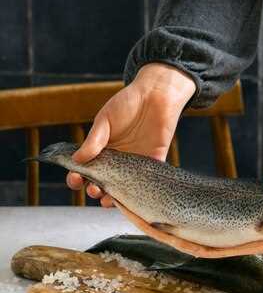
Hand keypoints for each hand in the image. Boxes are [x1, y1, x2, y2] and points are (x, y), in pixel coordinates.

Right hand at [66, 63, 195, 206]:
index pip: (85, 170)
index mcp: (101, 150)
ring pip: (121, 189)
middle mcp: (116, 161)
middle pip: (101, 183)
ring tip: (106, 197)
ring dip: (112, 197)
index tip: (75, 178)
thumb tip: (77, 160)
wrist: (156, 94)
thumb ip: (94, 140)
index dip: (77, 177)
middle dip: (94, 190)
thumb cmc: (128, 103)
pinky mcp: (153, 163)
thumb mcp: (106, 120)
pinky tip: (129, 194)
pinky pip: (145, 183)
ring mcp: (134, 164)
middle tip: (93, 188)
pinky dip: (137, 192)